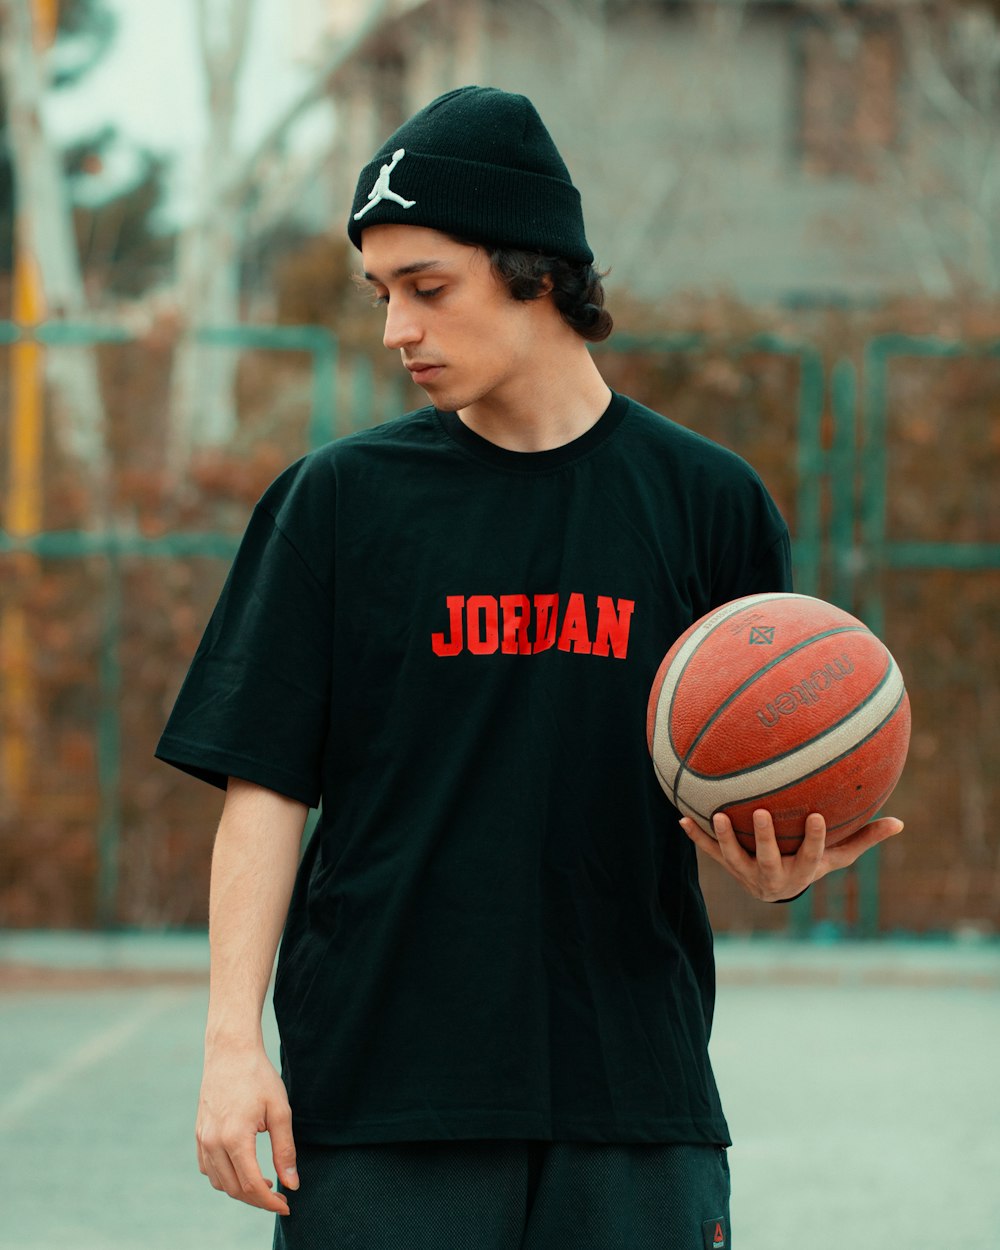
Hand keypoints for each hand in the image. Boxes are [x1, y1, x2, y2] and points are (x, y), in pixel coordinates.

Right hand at [195, 1042, 298, 1214]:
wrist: (230, 1050)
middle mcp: (213, 1142)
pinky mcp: (199, 1134)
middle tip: (280, 1196)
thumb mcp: (280, 1111)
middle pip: (235, 1189)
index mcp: (235, 1138)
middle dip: (258, 1199)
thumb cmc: (259, 1076)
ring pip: (219, 1182)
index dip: (271, 1201)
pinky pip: (208, 1168)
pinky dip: (225, 1177)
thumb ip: (285, 1150)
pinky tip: (243, 1168)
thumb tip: (292, 1183)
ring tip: (265, 1183)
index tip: (288, 1205)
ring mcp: (202, 1139)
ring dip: (241, 1190)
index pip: (252, 1185)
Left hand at [678, 808, 903, 901]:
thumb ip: (863, 839)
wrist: (776, 889)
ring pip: (734, 857)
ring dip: (723, 839)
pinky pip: (710, 852)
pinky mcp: (727, 866)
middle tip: (759, 813)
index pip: (813, 854)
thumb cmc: (810, 863)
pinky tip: (681, 817)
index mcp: (803, 869)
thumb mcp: (837, 857)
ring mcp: (747, 871)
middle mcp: (774, 874)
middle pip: (769, 858)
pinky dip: (696, 837)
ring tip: (717, 816)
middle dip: (764, 839)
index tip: (819, 815)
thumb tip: (900, 823)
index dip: (816, 838)